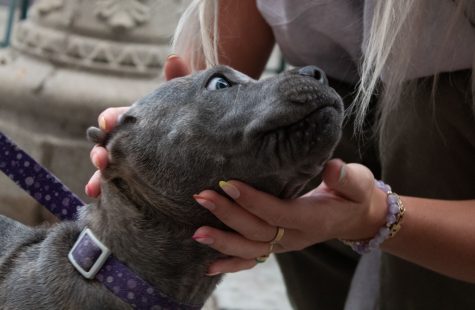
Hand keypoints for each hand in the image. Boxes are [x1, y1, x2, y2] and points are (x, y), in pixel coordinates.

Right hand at [85, 55, 191, 196]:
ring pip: (114, 167)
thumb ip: (180, 79)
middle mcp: (136, 140)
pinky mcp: (146, 181)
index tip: (107, 122)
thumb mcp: (189, 98)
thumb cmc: (198, 115)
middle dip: (101, 151)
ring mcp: (139, 161)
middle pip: (111, 145)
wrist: (216, 141)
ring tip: (94, 187)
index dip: (110, 119)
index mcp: (141, 120)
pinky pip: (126, 186)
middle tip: (100, 158)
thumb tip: (173, 58)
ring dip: (101, 175)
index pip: (119, 118)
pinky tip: (102, 200)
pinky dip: (113, 193)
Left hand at [191, 159, 387, 274]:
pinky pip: (253, 260)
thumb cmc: (354, 195)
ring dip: (222, 241)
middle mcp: (295, 237)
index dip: (252, 200)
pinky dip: (231, 264)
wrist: (355, 217)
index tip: (227, 184)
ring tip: (196, 233)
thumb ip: (346, 178)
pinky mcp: (277, 246)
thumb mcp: (358, 183)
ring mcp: (284, 245)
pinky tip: (209, 266)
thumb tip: (332, 167)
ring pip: (250, 249)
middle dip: (227, 215)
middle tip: (202, 198)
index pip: (276, 211)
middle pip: (257, 230)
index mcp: (312, 219)